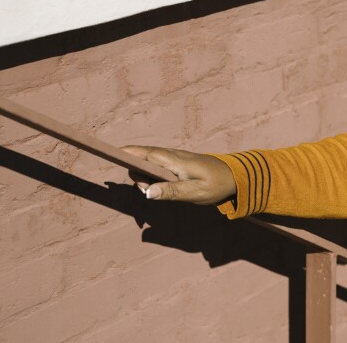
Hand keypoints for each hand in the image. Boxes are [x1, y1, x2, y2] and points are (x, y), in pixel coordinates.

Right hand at [121, 145, 236, 204]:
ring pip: (149, 162)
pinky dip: (152, 176)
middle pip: (142, 157)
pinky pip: (157, 166)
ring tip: (155, 191)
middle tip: (147, 190)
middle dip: (135, 172)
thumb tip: (147, 192)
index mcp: (174, 160)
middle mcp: (172, 155)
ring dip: (144, 176)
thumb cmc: (216, 185)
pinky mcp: (177, 163)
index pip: (145, 153)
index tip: (111, 155)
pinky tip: (159, 187)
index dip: (127, 153)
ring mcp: (174, 158)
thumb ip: (171, 192)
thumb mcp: (194, 192)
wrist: (235, 176)